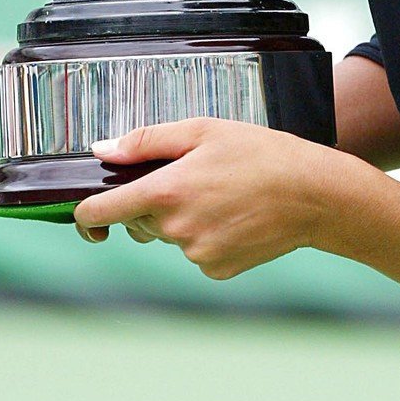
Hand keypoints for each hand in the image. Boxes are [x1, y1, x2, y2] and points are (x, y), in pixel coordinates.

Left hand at [73, 118, 336, 278]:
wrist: (313, 194)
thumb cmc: (261, 153)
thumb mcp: (204, 130)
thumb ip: (147, 141)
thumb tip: (103, 151)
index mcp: (165, 191)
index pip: (101, 212)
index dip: (86, 213)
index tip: (87, 213)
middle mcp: (175, 229)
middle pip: (140, 222)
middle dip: (153, 204)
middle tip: (194, 178)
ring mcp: (196, 254)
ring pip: (171, 237)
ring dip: (184, 219)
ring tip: (224, 194)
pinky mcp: (217, 270)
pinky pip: (197, 254)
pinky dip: (208, 236)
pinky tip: (236, 216)